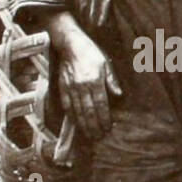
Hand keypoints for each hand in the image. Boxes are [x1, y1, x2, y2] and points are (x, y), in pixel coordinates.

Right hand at [48, 17, 122, 141]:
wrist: (70, 45)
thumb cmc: (91, 54)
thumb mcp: (106, 64)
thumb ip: (112, 81)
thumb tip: (118, 96)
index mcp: (95, 80)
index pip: (101, 104)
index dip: (104, 119)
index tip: (107, 128)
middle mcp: (82, 86)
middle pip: (89, 111)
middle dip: (94, 126)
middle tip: (99, 137)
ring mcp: (71, 88)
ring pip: (78, 111)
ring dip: (84, 125)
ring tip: (89, 136)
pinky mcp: (63, 88)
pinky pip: (67, 106)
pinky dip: (72, 117)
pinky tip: (77, 124)